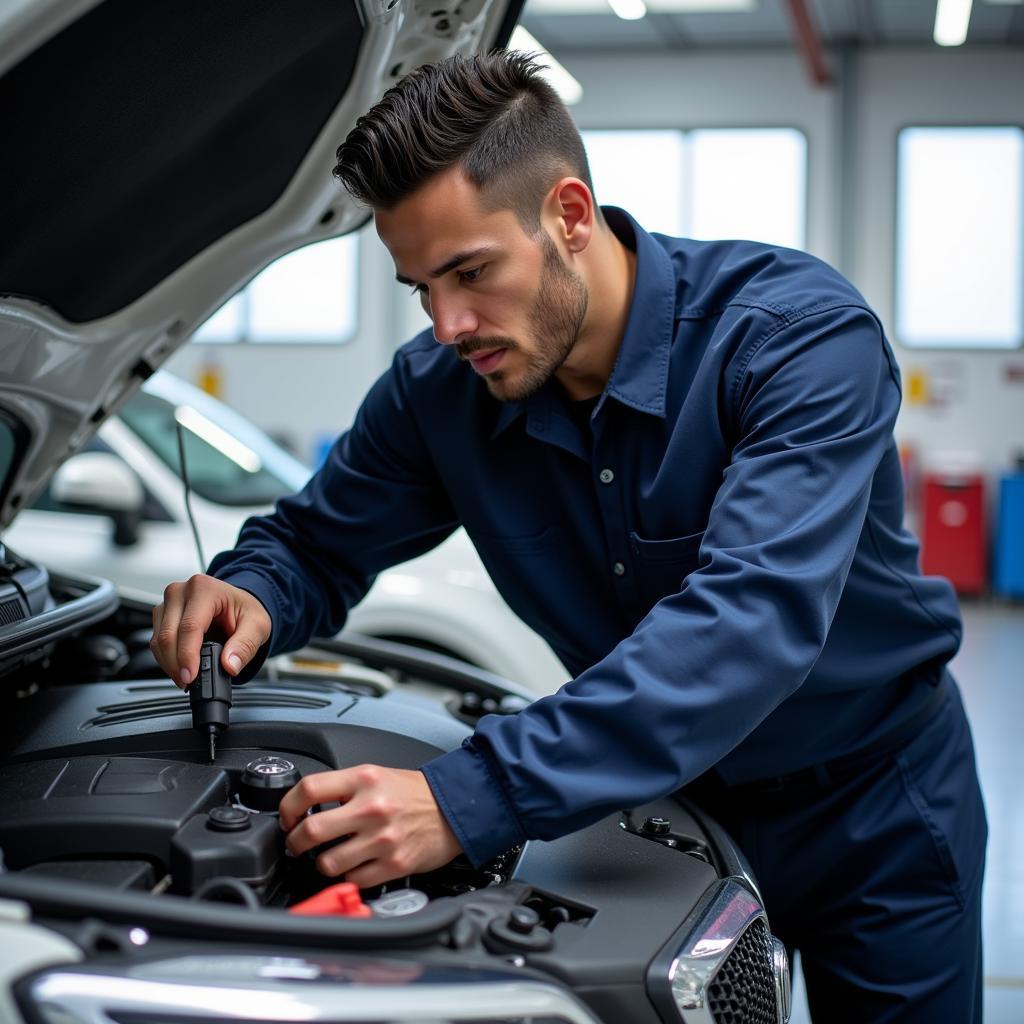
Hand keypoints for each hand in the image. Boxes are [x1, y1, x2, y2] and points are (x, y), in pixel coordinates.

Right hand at [151, 574, 271, 688]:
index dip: (187, 655)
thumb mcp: (257, 626)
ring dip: (169, 664)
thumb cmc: (244, 610)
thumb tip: (229, 665)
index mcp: (205, 589)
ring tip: (187, 677)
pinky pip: (156, 641)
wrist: (237, 604)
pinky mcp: (162, 614)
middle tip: (189, 681)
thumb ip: (245, 645)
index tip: (191, 676)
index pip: (190, 626)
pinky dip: (166, 658)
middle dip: (176, 665)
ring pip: (158, 640)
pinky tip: (180, 666)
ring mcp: (169, 602)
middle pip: (169, 635)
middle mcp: (182, 591)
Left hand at [278, 765, 462, 887]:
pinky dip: (350, 876)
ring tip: (330, 856)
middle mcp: (372, 808)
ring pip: (328, 863)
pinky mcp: (394, 864)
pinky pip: (354, 879)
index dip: (288, 807)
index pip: (310, 789)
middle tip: (297, 844)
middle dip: (295, 842)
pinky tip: (356, 865)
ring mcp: (383, 839)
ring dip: (323, 863)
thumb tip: (305, 806)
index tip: (288, 818)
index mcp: (365, 779)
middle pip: (311, 831)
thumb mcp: (377, 775)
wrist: (455, 808)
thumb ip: (343, 788)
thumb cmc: (414, 793)